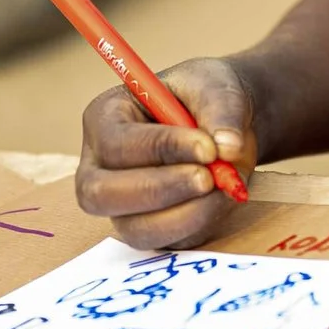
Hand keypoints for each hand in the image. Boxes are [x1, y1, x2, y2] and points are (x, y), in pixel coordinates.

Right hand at [75, 61, 258, 249]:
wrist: (225, 123)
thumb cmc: (207, 96)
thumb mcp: (216, 85)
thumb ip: (221, 110)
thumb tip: (227, 148)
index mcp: (104, 119)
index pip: (117, 143)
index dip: (161, 148)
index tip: (209, 148)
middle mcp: (100, 166)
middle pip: (101, 194)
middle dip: (159, 189)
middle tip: (208, 178)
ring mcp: (121, 204)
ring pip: (134, 229)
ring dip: (186, 214)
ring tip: (225, 186)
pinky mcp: (150, 229)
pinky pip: (167, 242)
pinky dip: (200, 225)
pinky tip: (223, 198)